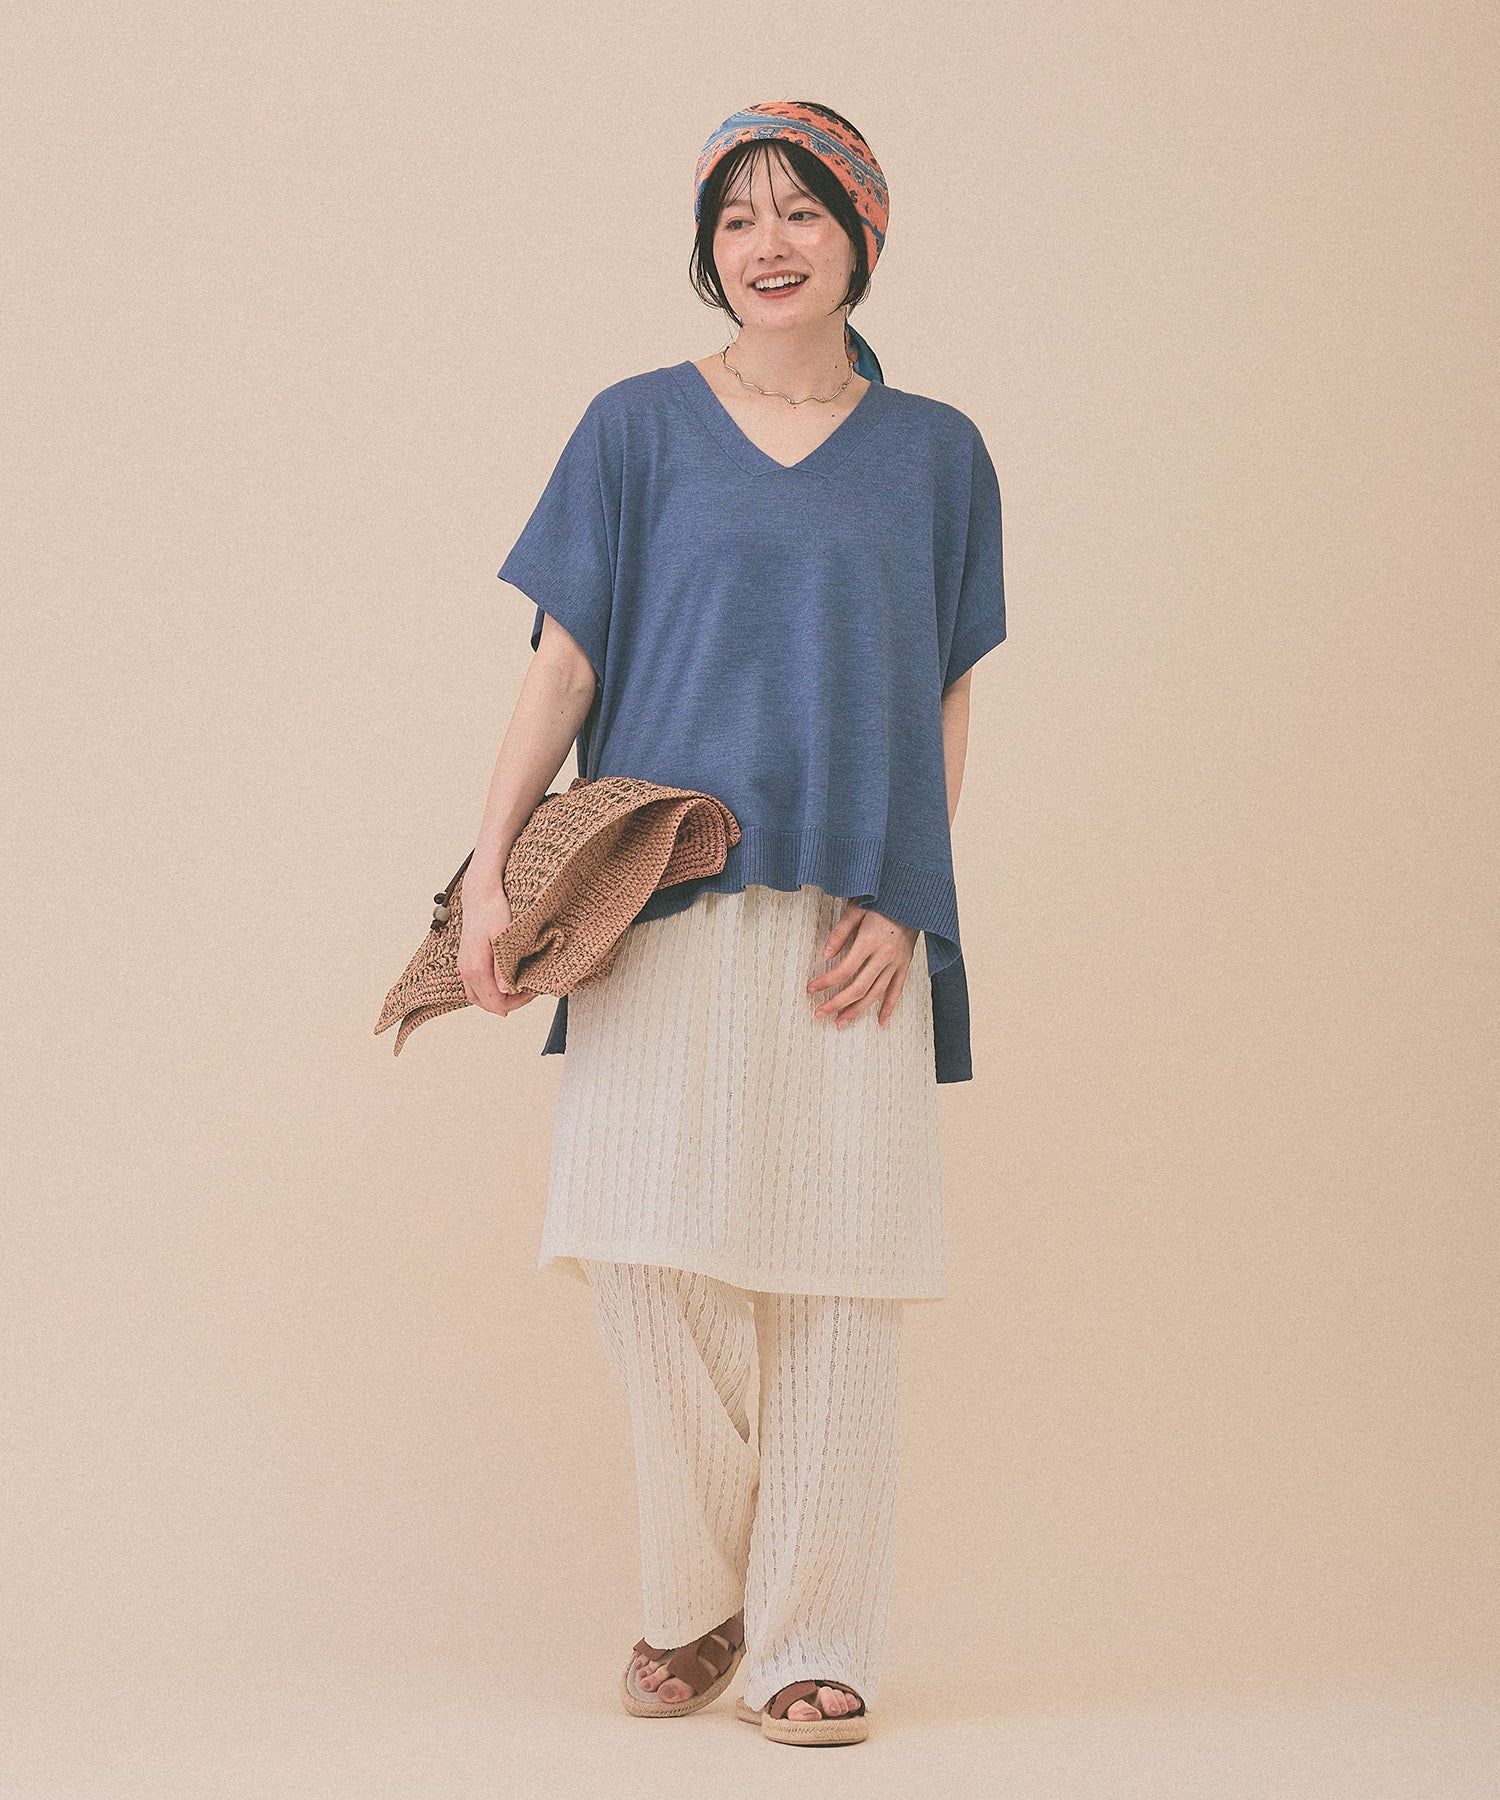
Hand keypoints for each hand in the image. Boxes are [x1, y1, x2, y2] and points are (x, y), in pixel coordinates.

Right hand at [457, 878, 538, 1016]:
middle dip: (509, 1003)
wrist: (480, 896)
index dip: (517, 1002)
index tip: (532, 990)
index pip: (496, 1002)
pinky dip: (488, 991)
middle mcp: (466, 971)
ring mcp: (463, 967)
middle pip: (487, 1004)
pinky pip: (474, 987)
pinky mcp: (464, 962)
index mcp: (476, 968)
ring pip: (478, 998)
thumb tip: (506, 990)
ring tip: (518, 988)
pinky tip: (504, 982)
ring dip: (497, 999)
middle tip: (529, 991)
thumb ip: (503, 967)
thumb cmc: (495, 912)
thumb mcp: (504, 939)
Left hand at [806, 901, 919, 1029]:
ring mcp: (897, 962)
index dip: (826, 982)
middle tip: (819, 1013)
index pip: (844, 970)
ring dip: (857, 1011)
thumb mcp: (857, 908)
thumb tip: (825, 955)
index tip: (811, 989)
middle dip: (837, 1003)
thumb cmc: (883, 899)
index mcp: (870, 941)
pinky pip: (898, 990)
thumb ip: (841, 931)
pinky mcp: (906, 964)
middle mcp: (884, 955)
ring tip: (840, 1022)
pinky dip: (889, 1007)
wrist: (914, 897)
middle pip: (858, 988)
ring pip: (876, 994)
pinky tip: (880, 1022)